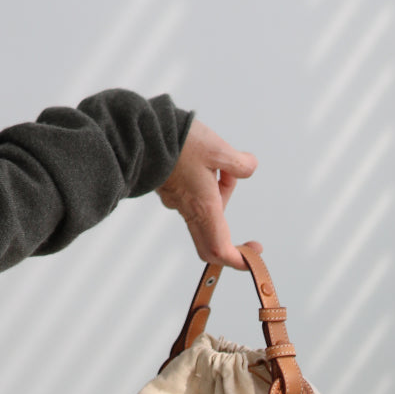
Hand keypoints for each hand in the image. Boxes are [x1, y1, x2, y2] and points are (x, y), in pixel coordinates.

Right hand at [156, 116, 261, 269]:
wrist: (141, 133)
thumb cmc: (178, 144)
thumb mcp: (219, 150)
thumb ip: (240, 163)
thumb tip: (249, 167)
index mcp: (203, 207)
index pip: (221, 250)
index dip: (240, 260)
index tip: (254, 252)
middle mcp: (187, 210)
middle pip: (211, 240)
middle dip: (230, 231)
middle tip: (240, 213)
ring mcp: (175, 200)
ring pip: (203, 213)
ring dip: (218, 194)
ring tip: (219, 163)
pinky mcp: (167, 189)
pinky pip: (190, 199)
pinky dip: (204, 186)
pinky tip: (204, 161)